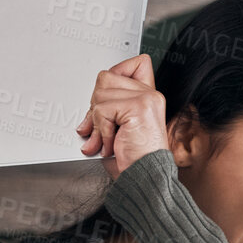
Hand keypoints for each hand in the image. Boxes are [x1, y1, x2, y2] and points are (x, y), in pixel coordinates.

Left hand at [76, 53, 169, 181]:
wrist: (144, 179)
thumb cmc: (134, 161)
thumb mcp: (120, 129)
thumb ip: (111, 109)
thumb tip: (91, 105)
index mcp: (150, 97)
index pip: (134, 63)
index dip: (115, 76)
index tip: (108, 102)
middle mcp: (151, 95)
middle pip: (106, 78)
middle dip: (96, 106)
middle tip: (102, 129)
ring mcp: (147, 99)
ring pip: (100, 94)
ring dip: (97, 122)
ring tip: (107, 140)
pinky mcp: (139, 108)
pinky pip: (103, 110)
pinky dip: (101, 131)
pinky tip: (111, 144)